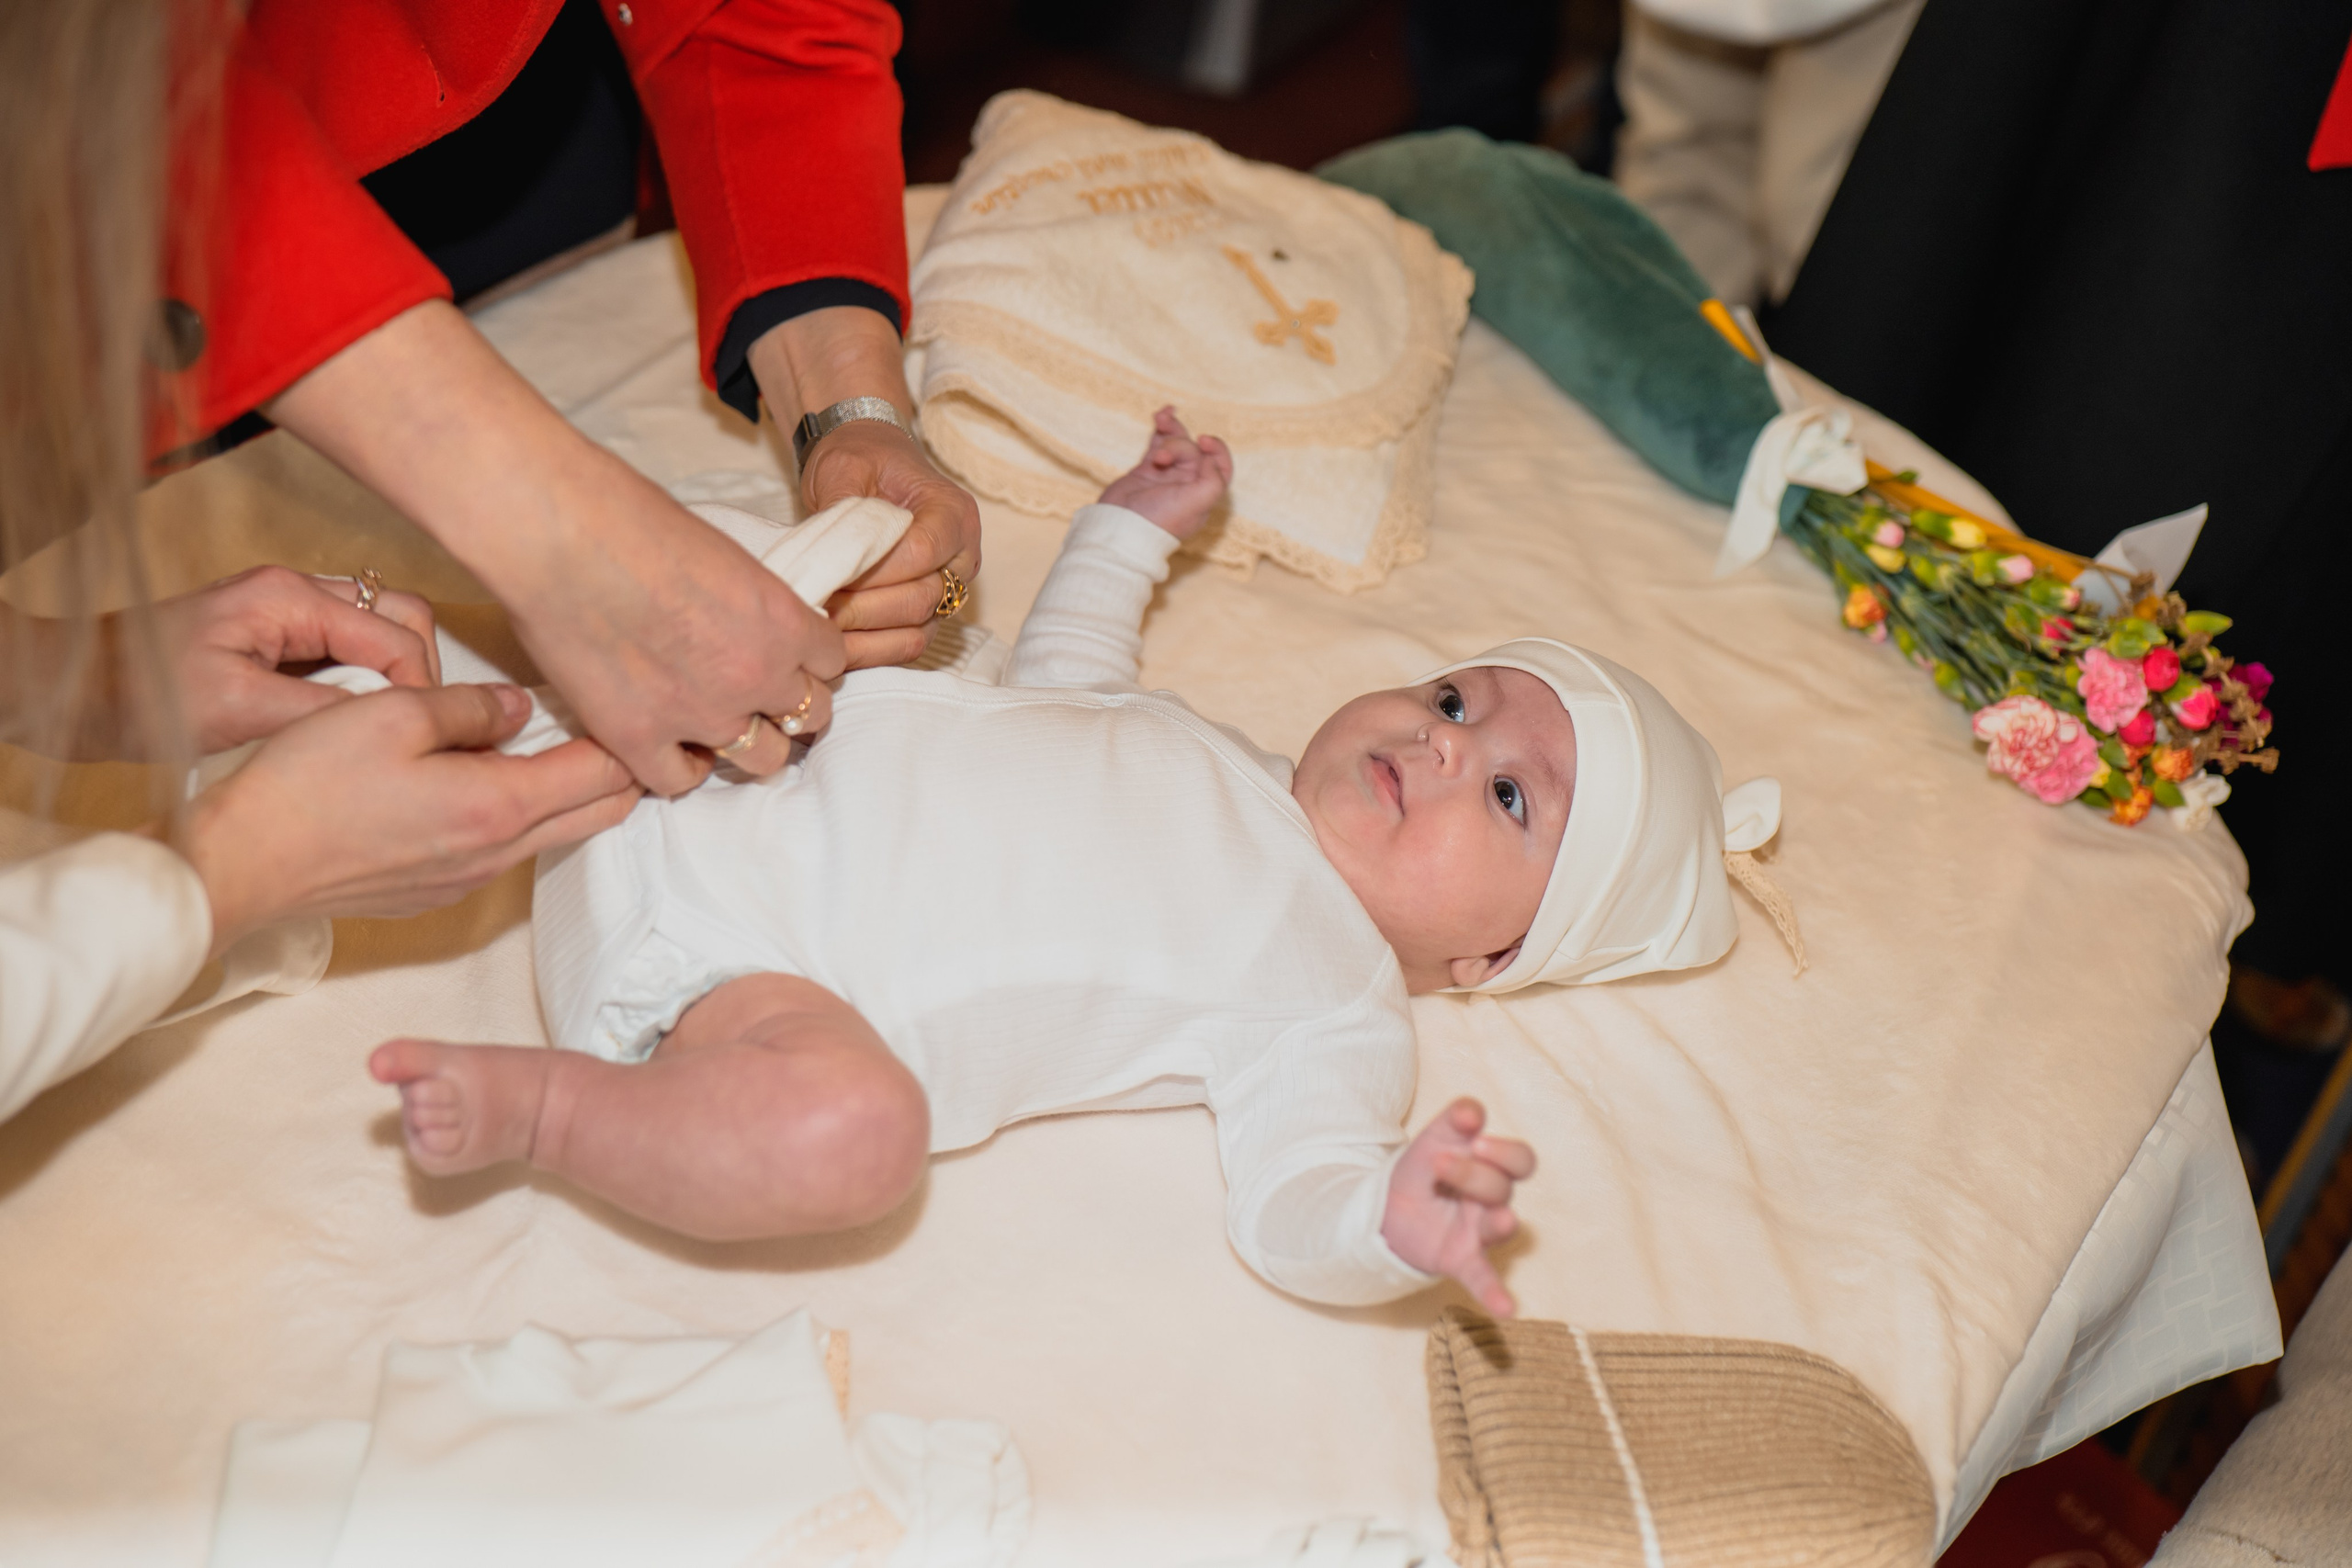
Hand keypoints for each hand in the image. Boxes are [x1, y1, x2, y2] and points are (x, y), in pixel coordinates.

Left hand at [160, 565, 439, 752]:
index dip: (419, 689)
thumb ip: (324, 709)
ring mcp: (285, 613)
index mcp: (290, 597)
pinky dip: (356, 686)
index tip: (416, 737)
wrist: (73, 693)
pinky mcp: (273, 638)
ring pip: (377, 635)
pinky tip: (333, 722)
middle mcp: (295, 593)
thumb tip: (394, 719)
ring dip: (385, 681)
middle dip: (414, 674)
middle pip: (401, 619)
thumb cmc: (137, 695)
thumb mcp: (238, 710)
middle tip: (400, 729)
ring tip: (364, 729)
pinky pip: (342, 654)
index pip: (397, 634)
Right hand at [178, 682, 640, 958]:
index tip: (625, 704)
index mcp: (498, 805)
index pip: (602, 774)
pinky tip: (483, 781)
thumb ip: (469, 708)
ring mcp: (467, 880)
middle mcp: (496, 854)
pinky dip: (517, 815)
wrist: (242, 863)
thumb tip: (518, 707)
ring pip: (551, 833)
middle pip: (597, 814)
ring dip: (566, 792)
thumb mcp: (391, 714)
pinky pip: (503, 852)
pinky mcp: (436, 892)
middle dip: (618, 770)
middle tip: (611, 725)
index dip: (626, 736)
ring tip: (550, 742)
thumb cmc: (306, 786)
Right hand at [497, 478, 844, 794]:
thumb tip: (746, 618)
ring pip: (762, 759)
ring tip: (725, 728)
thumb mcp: (724, 553)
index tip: (791, 657)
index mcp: (783, 623)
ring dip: (750, 743)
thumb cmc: (633, 520)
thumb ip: (750, 600)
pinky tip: (671, 749)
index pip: (831, 661)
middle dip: (789, 705)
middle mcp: (755, 676)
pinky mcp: (640, 740)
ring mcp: (702, 715)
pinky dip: (680, 767)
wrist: (562, 537)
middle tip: (762, 696)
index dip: (810, 660)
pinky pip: (680, 780)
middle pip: (809, 715)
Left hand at [802, 419, 982, 669]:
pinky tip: (833, 641)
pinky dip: (871, 650)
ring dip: (865, 633)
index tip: (830, 573)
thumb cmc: (860, 460)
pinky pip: (908, 646)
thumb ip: (843, 505)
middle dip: (865, 606)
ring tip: (820, 623)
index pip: (922, 552)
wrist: (867, 466)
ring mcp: (949, 590)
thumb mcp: (844, 465)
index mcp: (953, 512)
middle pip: (923, 598)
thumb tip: (832, 556)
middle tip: (817, 603)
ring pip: (918, 630)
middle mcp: (962, 556)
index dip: (876, 571)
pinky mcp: (929, 615)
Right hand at [1098, 407, 1232, 540]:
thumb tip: (1210, 459)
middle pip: (1193, 450)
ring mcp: (1167, 474)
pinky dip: (1161, 427)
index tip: (1203, 440)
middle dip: (1178, 446)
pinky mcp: (1148, 468)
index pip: (1220, 466)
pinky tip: (1162, 414)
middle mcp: (1188, 484)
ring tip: (1160, 419)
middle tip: (1161, 459)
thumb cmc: (1160, 520)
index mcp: (1204, 494)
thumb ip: (1213, 481)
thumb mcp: (1197, 504)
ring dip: (1171, 428)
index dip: (1217, 449)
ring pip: (1176, 442)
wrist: (1120, 526)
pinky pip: (1158, 442)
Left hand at [1382, 1098, 1535, 1317]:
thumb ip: (1453, 1121)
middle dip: (1476, 1174)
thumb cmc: (1422, 1171)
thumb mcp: (1433, 1140)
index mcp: (1491, 1168)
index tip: (1472, 1134)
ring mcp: (1479, 1232)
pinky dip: (1494, 1294)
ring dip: (1499, 1221)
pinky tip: (1506, 1310)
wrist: (1386, 1209)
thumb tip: (1472, 1111)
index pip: (1520, 1159)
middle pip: (1504, 1187)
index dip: (1502, 1149)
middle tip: (1441, 1164)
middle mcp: (1493, 1201)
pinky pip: (1483, 1277)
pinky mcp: (1462, 1259)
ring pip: (1500, 1225)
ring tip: (1500, 1219)